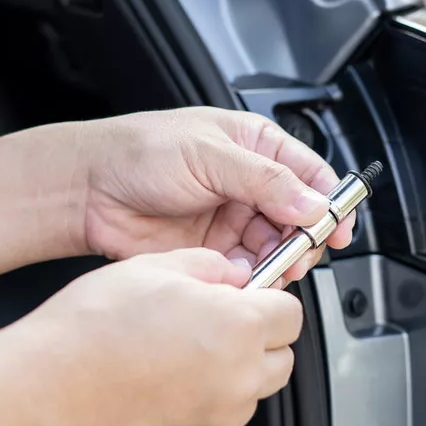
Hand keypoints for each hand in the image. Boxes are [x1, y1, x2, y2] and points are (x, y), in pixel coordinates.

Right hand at [0, 248, 302, 425]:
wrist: (39, 394)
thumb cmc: (86, 332)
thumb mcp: (152, 266)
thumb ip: (209, 265)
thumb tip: (231, 274)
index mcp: (237, 328)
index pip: (292, 313)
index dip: (268, 300)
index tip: (245, 298)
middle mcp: (238, 380)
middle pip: (281, 357)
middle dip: (256, 337)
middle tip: (211, 322)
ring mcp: (218, 422)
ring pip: (252, 391)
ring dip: (233, 371)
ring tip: (177, 352)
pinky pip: (220, 421)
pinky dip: (206, 403)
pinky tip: (162, 382)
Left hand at [72, 107, 354, 283]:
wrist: (88, 191)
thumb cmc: (139, 152)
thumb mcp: (208, 155)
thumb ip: (264, 180)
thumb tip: (311, 202)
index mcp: (256, 147)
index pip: (311, 174)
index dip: (329, 203)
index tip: (337, 229)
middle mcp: (250, 184)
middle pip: (300, 217)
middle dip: (305, 238)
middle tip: (297, 253)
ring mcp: (233, 219)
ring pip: (277, 247)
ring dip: (280, 261)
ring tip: (272, 269)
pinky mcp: (214, 252)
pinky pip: (248, 270)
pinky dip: (254, 279)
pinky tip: (247, 279)